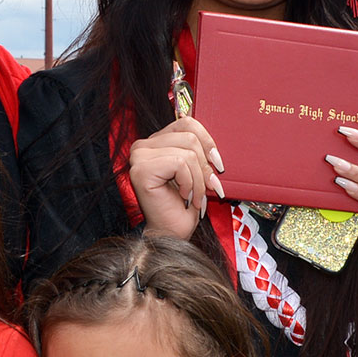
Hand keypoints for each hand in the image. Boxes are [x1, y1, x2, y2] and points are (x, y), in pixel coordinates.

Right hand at [127, 116, 225, 240]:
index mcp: (155, 142)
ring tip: (195, 197)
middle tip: (210, 188)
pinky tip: (184, 197)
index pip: (186, 123)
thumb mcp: (196, 171)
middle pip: (189, 136)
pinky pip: (180, 163)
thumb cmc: (184, 206)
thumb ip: (199, 151)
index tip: (218, 164)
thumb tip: (214, 144)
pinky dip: (189, 183)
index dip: (207, 141)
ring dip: (199, 180)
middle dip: (205, 167)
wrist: (172, 233)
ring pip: (187, 152)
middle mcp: (142, 146)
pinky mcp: (141, 170)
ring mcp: (139, 156)